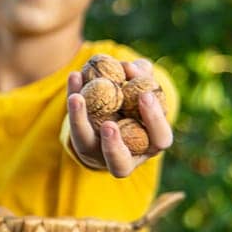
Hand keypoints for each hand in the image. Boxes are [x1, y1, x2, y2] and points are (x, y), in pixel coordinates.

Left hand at [65, 58, 174, 177]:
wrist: (115, 111)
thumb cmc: (140, 99)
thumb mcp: (146, 86)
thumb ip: (143, 76)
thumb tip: (130, 67)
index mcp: (152, 143)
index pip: (160, 139)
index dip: (154, 119)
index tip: (145, 95)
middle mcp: (127, 157)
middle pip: (120, 164)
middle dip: (113, 146)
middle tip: (108, 126)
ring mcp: (99, 153)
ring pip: (86, 146)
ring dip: (80, 122)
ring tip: (77, 97)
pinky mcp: (79, 142)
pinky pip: (72, 126)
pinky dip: (73, 99)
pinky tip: (75, 77)